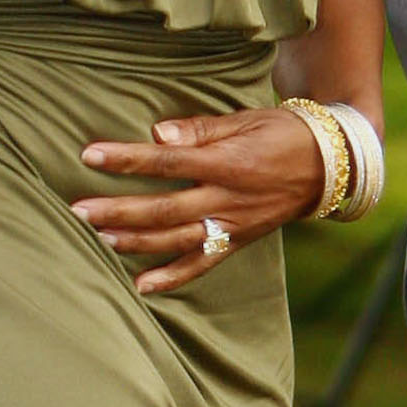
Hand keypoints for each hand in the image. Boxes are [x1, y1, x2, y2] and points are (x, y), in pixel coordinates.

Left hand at [71, 105, 336, 295]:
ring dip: (136, 242)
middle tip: (78, 211)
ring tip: (99, 238)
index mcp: (226, 163)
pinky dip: (172, 278)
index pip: (166, 162)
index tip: (89, 156)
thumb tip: (156, 133)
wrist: (328, 167)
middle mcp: (227, 199)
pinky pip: (203, 264)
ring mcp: (233, 226)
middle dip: (118, 211)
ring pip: (177, 241)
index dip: (126, 159)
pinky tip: (142, 285)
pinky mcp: (238, 242)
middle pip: (164, 209)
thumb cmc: (281, 133)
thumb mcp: (245, 120)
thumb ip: (200, 129)